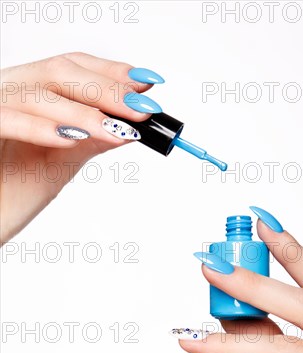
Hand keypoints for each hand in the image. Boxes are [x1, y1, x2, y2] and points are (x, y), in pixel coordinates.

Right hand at [0, 53, 162, 242]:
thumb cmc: (13, 191)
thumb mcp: (61, 161)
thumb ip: (90, 138)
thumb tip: (129, 126)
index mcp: (28, 93)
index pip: (72, 68)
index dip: (110, 72)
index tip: (145, 85)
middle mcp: (7, 92)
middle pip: (59, 72)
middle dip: (106, 90)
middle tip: (141, 110)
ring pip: (37, 94)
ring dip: (84, 113)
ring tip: (116, 131)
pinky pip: (5, 120)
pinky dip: (38, 128)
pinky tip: (70, 139)